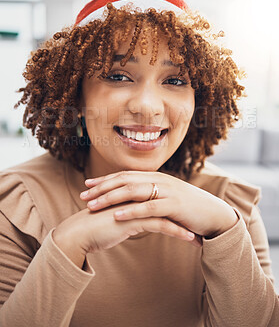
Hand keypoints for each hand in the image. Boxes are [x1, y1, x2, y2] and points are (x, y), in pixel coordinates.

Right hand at [53, 201, 198, 268]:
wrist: (77, 234)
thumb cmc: (94, 228)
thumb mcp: (114, 219)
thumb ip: (127, 215)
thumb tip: (139, 221)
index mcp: (131, 195)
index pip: (159, 199)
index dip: (173, 208)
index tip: (186, 219)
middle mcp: (135, 197)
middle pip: (166, 203)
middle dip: (184, 215)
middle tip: (199, 224)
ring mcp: (134, 206)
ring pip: (167, 213)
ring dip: (185, 225)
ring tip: (199, 235)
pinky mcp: (133, 219)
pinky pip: (161, 224)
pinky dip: (177, 231)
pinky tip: (189, 238)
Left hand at [80, 170, 237, 239]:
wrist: (213, 214)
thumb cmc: (187, 208)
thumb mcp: (166, 198)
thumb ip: (150, 195)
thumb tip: (131, 199)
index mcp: (155, 177)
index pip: (125, 175)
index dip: (105, 180)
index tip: (87, 185)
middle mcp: (159, 179)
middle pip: (124, 180)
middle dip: (102, 188)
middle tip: (83, 196)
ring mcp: (166, 191)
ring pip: (132, 191)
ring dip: (110, 198)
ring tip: (93, 206)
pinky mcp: (173, 205)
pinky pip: (148, 207)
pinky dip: (130, 210)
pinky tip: (115, 215)